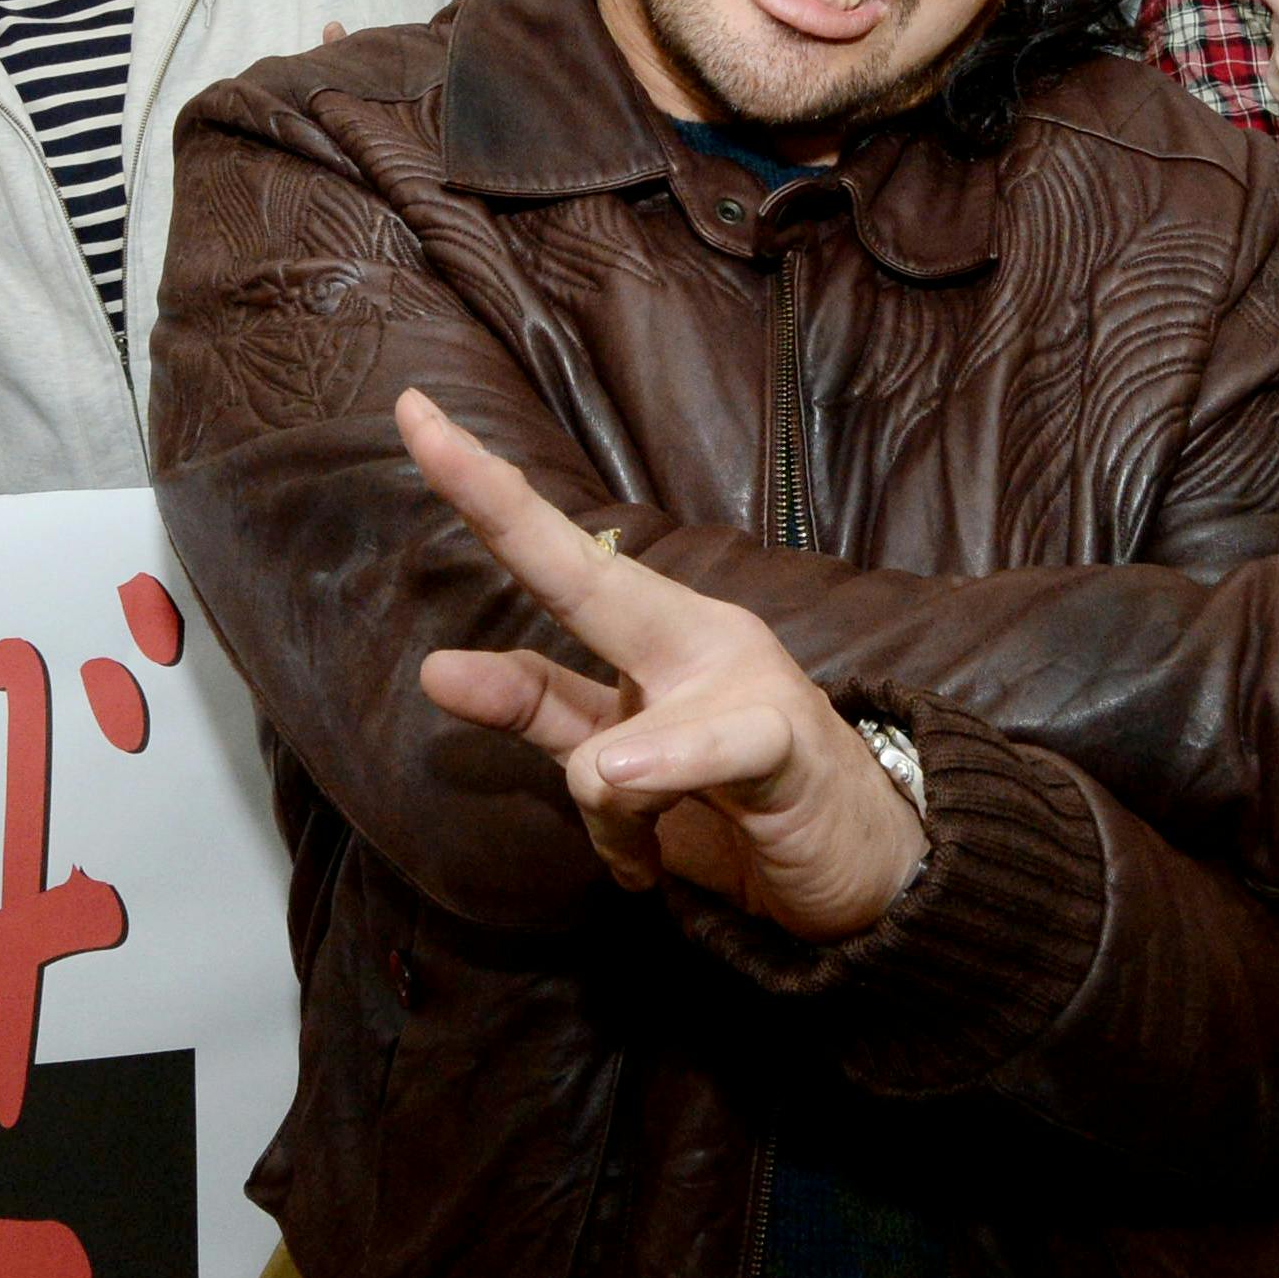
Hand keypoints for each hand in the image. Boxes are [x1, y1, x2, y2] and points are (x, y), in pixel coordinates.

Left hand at [402, 389, 926, 938]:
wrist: (869, 865)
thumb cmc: (737, 798)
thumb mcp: (621, 757)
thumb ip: (539, 708)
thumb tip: (434, 669)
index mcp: (654, 633)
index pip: (553, 559)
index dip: (479, 491)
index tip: (410, 412)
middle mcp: (693, 636)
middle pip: (578, 575)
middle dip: (496, 504)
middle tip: (417, 422)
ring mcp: (743, 682)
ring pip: (598, 748)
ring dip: (608, 823)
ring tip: (659, 847)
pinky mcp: (785, 741)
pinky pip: (702, 751)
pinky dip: (657, 770)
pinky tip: (629, 793)